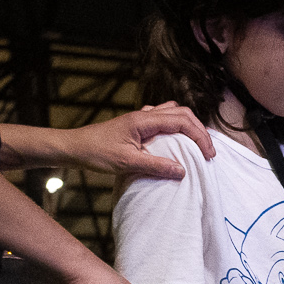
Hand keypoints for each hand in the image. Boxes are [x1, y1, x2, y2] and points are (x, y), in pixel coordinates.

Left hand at [61, 102, 212, 181]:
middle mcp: (145, 114)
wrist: (74, 147)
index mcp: (144, 120)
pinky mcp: (137, 124)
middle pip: (182, 112)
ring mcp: (141, 117)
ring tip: (197, 144)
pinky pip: (163, 118)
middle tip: (208, 151)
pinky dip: (176, 126)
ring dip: (189, 125)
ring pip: (174, 112)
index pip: (182, 121)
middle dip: (199, 130)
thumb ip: (156, 166)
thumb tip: (182, 171)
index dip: (200, 136)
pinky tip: (176, 139)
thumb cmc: (96, 153)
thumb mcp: (127, 162)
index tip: (209, 155)